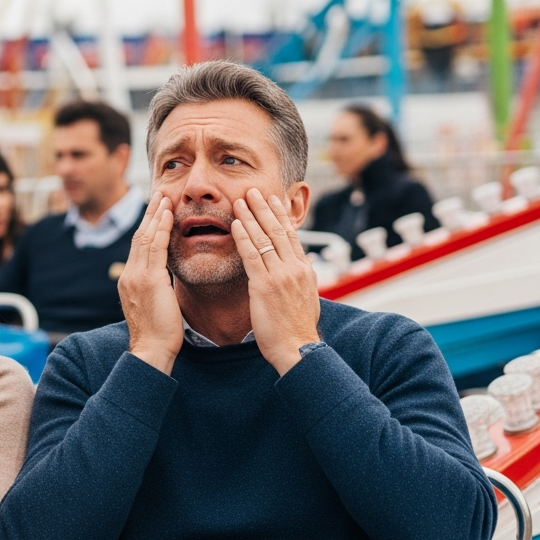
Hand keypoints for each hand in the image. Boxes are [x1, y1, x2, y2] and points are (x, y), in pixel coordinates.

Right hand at [119, 195, 183, 373]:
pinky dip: (161, 228)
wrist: (151, 350)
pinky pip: (155, 247)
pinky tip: (168, 214)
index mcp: (129, 281)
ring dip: (155, 215)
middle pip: (138, 237)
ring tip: (163, 197)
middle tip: (158, 194)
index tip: (155, 212)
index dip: (147, 227)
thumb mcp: (153, 307)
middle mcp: (129, 275)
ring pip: (145, 238)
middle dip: (149, 215)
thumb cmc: (158, 335)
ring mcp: (137, 277)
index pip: (138, 248)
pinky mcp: (149, 280)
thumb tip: (162, 283)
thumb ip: (155, 290)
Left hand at [231, 188, 321, 374]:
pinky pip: (252, 256)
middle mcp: (295, 268)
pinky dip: (243, 237)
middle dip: (265, 208)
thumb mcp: (305, 299)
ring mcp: (281, 276)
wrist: (297, 349)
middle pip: (279, 230)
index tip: (272, 199)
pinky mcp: (265, 286)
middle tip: (254, 190)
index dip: (281, 215)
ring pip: (265, 238)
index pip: (291, 236)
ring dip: (251, 216)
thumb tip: (300, 266)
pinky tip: (235, 224)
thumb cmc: (296, 329)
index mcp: (305, 270)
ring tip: (240, 199)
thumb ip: (300, 280)